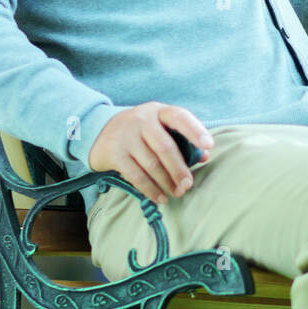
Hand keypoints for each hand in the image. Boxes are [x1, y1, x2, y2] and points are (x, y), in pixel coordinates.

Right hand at [88, 102, 213, 205]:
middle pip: (165, 147)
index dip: (195, 131)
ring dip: (166, 182)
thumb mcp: (160, 127)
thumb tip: (204, 156)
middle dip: (179, 169)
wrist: (99, 131)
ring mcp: (126, 136)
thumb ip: (183, 139)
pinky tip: (160, 197)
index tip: (208, 145)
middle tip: (188, 185)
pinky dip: (150, 189)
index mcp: (159, 111)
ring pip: (151, 164)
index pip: (179, 117)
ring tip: (177, 193)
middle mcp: (142, 120)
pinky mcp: (114, 153)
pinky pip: (136, 175)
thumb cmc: (142, 131)